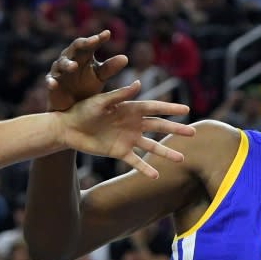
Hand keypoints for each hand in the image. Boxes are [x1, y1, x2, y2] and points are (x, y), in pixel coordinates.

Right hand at [46, 30, 128, 110]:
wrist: (72, 105)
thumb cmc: (86, 85)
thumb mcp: (99, 77)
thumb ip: (109, 68)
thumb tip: (125, 58)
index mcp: (83, 56)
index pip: (90, 44)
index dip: (98, 39)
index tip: (107, 34)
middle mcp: (70, 59)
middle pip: (75, 48)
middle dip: (83, 44)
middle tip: (93, 41)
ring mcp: (59, 71)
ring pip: (61, 64)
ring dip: (67, 64)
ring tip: (74, 66)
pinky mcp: (52, 83)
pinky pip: (50, 80)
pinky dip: (50, 82)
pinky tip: (53, 84)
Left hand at [56, 81, 195, 178]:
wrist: (67, 128)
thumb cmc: (82, 110)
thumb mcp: (100, 101)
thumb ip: (120, 94)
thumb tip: (139, 84)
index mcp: (130, 108)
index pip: (154, 108)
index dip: (170, 109)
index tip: (187, 109)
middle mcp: (132, 124)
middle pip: (159, 127)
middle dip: (176, 130)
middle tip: (193, 133)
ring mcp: (128, 139)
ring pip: (152, 146)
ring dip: (166, 152)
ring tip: (181, 159)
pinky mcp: (119, 152)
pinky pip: (135, 161)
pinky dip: (145, 168)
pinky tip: (156, 175)